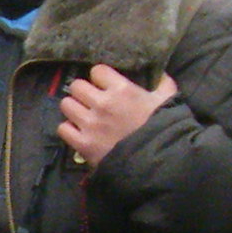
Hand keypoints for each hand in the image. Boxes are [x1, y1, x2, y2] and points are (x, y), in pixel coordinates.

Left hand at [57, 65, 176, 162]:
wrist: (159, 162)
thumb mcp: (168, 101)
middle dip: (84, 92)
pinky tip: (79, 132)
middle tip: (92, 101)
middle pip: (76, 86)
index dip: (100, 78)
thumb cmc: (163, 128)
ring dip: (74, 109)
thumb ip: (163, 83)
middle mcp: (102, 103)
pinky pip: (63, 128)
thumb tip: (160, 73)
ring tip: (83, 115)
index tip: (104, 85)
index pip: (97, 71)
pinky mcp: (83, 144)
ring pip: (66, 105)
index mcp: (122, 89)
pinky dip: (69, 129)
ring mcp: (90, 124)